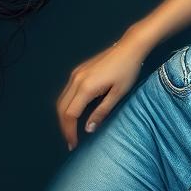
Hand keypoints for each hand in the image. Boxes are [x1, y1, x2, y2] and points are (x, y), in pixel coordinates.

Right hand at [56, 35, 147, 149]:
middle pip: (61, 108)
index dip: (69, 131)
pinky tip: (74, 113)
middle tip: (71, 141)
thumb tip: (88, 129)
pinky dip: (66, 105)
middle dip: (64, 126)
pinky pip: (67, 92)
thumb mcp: (118, 93)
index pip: (70, 114)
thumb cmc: (128, 70)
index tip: (73, 144)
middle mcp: (76, 80)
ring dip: (63, 116)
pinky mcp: (78, 71)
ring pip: (61, 100)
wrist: (129, 47)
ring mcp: (75, 74)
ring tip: (71, 130)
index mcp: (85, 87)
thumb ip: (102, 111)